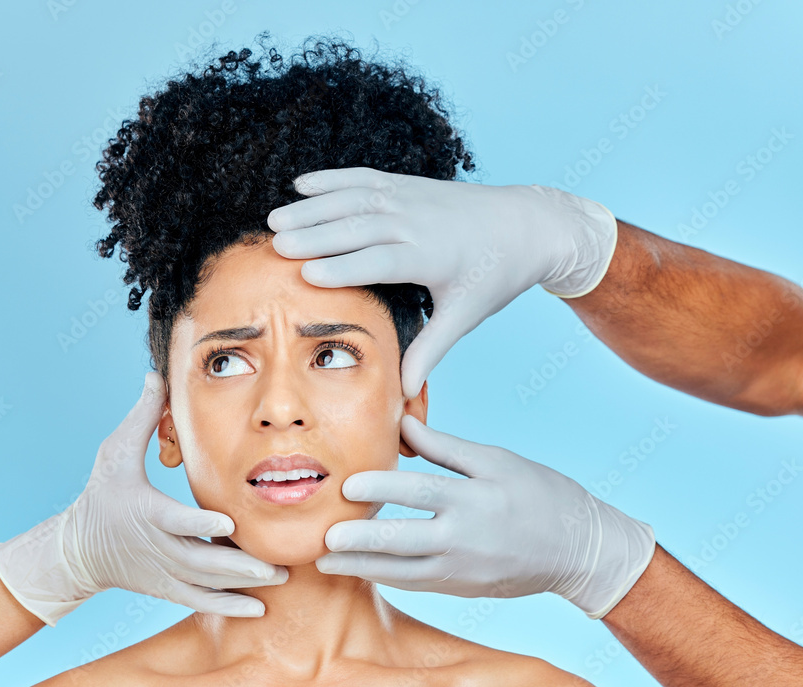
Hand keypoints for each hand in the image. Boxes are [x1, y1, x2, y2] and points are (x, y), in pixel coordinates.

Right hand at [0, 372, 287, 624]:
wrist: (79, 551)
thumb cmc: (101, 495)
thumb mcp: (113, 453)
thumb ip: (142, 417)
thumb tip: (157, 374)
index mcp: (146, 512)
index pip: (176, 521)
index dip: (201, 527)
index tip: (230, 525)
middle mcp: (157, 547)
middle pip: (200, 560)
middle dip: (239, 565)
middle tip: (276, 564)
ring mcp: (163, 572)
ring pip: (206, 583)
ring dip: (243, 584)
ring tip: (280, 577)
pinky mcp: (168, 588)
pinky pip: (200, 602)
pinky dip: (228, 607)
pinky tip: (259, 609)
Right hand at [267, 167, 617, 398]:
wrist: (527, 225)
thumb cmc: (495, 274)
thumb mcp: (464, 315)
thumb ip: (430, 350)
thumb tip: (405, 393)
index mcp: (429, 256)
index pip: (379, 261)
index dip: (343, 267)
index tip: (306, 275)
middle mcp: (415, 222)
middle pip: (358, 226)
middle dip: (316, 234)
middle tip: (276, 246)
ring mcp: (410, 198)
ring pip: (354, 199)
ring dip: (313, 207)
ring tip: (275, 219)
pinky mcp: (407, 184)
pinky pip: (364, 178)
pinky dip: (332, 179)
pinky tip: (301, 184)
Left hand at [317, 415, 654, 618]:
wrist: (580, 551)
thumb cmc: (541, 494)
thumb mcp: (497, 460)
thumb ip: (446, 447)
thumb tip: (402, 422)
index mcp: (474, 499)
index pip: (418, 492)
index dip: (379, 488)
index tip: (346, 485)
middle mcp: (464, 539)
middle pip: (401, 542)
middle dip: (358, 542)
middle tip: (323, 537)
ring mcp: (462, 570)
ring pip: (401, 572)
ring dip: (360, 568)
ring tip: (325, 562)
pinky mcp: (462, 588)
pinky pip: (416, 583)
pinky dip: (386, 577)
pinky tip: (359, 571)